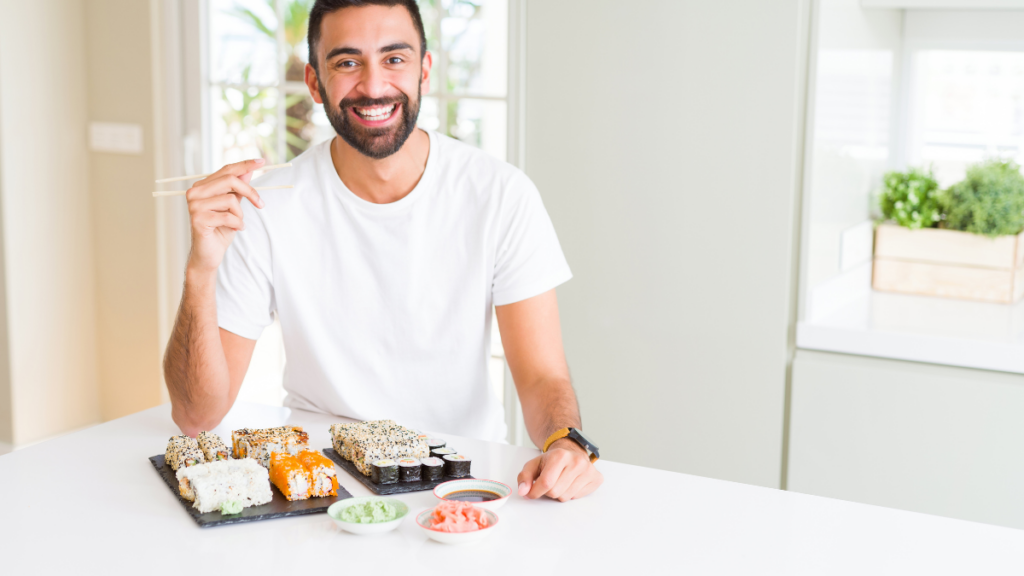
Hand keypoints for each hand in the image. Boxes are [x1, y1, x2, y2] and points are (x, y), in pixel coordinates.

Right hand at [185, 158, 265, 273]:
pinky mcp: (198, 219)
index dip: (245, 164)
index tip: (262, 161)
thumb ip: (238, 189)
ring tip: (237, 223)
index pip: (226, 170)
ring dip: (240, 214)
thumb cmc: (221, 230)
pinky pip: (228, 217)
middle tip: (260, 204)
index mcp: (202, 186)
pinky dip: (238, 224)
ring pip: (231, 200)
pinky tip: (235, 229)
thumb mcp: (233, 207)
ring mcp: (194, 205)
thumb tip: (248, 170)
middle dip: (250, 192)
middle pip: (230, 180)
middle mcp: (195, 192)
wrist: (209, 254)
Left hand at [517, 438, 602, 501]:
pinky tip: (571, 482)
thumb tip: (523, 491)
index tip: (531, 492)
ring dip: (560, 493)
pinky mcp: (597, 478)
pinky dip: (571, 494)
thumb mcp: (534, 465)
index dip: (535, 492)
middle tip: (551, 481)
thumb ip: (524, 477)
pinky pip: (577, 497)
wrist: (571, 451)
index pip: (546, 483)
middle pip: (555, 492)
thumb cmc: (552, 460)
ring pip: (566, 497)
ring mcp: (589, 470)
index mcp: (560, 455)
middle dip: (548, 491)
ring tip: (561, 481)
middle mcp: (577, 461)